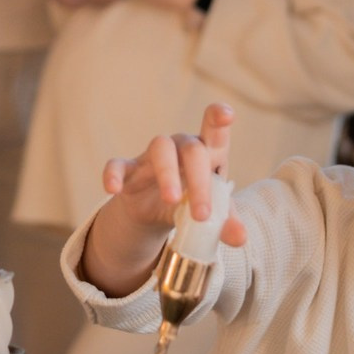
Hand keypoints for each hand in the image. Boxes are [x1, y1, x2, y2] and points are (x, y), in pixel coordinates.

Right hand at [83, 104, 244, 295]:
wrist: (155, 212)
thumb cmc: (191, 199)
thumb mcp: (211, 211)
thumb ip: (226, 221)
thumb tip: (240, 238)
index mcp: (208, 153)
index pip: (215, 130)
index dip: (219, 117)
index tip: (227, 115)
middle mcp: (182, 147)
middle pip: (192, 149)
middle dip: (199, 182)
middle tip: (202, 215)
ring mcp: (153, 155)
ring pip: (160, 148)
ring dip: (167, 174)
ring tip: (172, 201)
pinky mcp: (129, 169)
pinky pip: (118, 164)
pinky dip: (114, 174)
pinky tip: (113, 189)